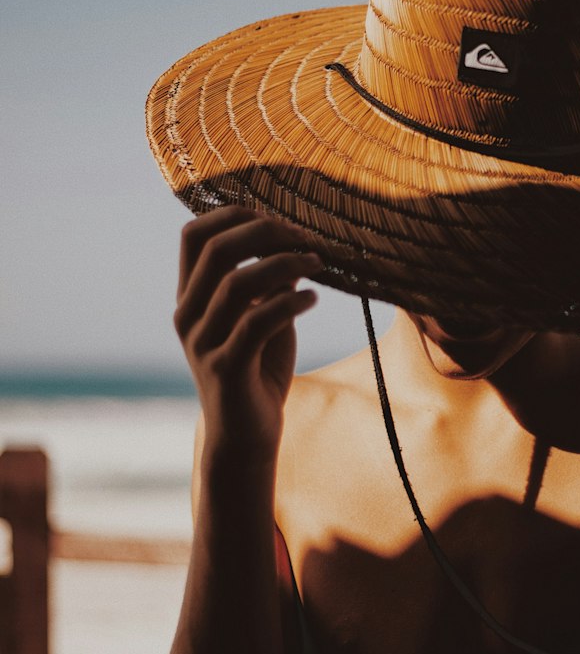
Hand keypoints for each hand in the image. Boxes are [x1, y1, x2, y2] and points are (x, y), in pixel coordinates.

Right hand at [173, 205, 323, 462]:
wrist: (246, 437)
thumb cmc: (258, 372)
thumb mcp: (265, 317)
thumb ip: (271, 282)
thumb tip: (294, 240)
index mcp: (190, 298)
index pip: (193, 235)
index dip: (234, 215)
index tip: (278, 220)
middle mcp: (188, 316)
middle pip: (216, 249)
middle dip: (265, 232)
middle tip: (305, 238)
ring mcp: (203, 343)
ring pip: (238, 284)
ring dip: (285, 264)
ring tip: (318, 264)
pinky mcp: (226, 369)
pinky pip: (257, 323)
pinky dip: (290, 303)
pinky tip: (314, 299)